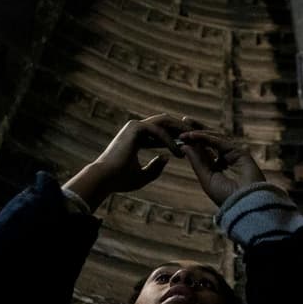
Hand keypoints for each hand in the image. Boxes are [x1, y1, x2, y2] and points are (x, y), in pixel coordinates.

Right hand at [65, 114, 185, 207]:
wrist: (103, 180)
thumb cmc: (120, 181)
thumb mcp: (142, 176)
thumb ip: (155, 167)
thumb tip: (167, 157)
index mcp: (136, 138)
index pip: (162, 133)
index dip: (177, 139)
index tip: (191, 149)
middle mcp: (135, 128)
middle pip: (166, 123)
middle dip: (183, 130)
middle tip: (199, 141)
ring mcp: (134, 126)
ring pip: (164, 122)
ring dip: (180, 131)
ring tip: (194, 143)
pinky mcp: (134, 128)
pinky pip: (158, 131)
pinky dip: (170, 141)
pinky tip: (179, 152)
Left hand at [176, 126, 266, 205]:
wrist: (244, 204)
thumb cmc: (226, 196)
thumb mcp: (206, 178)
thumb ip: (197, 162)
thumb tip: (184, 146)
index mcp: (217, 167)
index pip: (203, 150)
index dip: (192, 141)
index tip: (178, 135)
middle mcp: (225, 158)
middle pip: (209, 140)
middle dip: (197, 130)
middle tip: (182, 121)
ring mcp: (233, 154)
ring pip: (215, 138)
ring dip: (200, 131)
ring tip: (184, 127)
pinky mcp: (239, 152)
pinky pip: (220, 142)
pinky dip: (206, 137)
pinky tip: (193, 135)